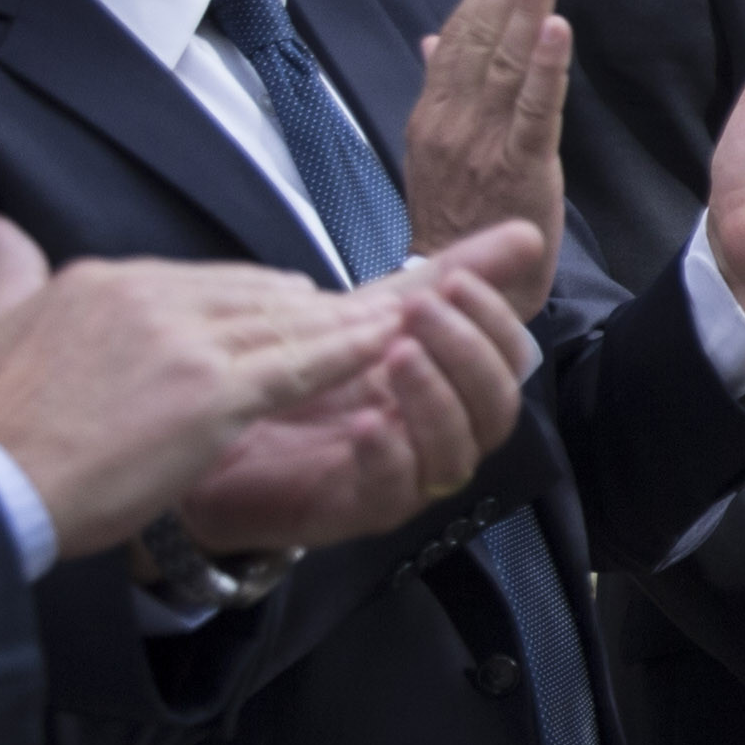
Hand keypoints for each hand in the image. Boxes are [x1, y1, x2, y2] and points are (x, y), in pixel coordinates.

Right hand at [0, 217, 409, 555]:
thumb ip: (10, 272)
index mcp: (105, 279)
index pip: (207, 278)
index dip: (259, 297)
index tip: (296, 306)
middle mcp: (150, 296)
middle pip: (255, 294)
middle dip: (310, 309)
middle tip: (364, 315)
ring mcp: (186, 341)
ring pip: (285, 324)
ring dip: (345, 323)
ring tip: (400, 320)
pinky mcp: (213, 392)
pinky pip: (301, 365)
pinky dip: (350, 352)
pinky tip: (390, 343)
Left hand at [175, 229, 546, 551]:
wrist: (218, 428)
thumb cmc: (304, 375)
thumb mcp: (373, 314)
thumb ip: (449, 275)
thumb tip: (527, 234)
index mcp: (454, 388)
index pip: (510, 364)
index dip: (494, 323)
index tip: (458, 282)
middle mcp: (441, 435)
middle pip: (495, 410)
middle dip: (466, 355)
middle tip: (420, 312)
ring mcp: (405, 477)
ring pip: (456, 454)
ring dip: (434, 399)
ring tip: (396, 355)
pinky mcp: (357, 511)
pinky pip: (394, 493)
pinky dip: (388, 455)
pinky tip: (367, 422)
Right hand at [398, 0, 572, 325]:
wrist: (457, 284)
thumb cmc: (454, 217)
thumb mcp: (433, 149)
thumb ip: (438, 90)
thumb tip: (432, 38)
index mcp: (432, 112)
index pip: (458, 36)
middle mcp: (451, 119)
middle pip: (480, 38)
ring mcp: (482, 142)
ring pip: (506, 63)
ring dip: (526, 8)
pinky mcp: (519, 166)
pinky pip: (535, 109)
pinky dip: (548, 67)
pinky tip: (558, 29)